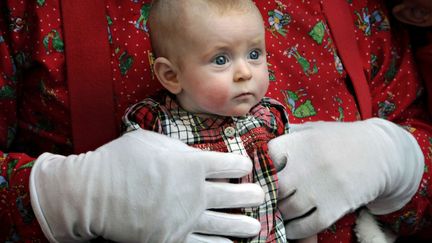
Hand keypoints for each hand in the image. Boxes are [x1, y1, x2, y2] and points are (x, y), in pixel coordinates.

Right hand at [30, 128, 263, 242]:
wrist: (92, 193)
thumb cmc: (119, 161)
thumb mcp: (151, 141)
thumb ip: (177, 147)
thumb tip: (192, 152)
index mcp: (191, 164)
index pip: (228, 164)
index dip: (240, 164)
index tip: (245, 165)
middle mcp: (194, 192)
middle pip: (231, 194)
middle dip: (249, 195)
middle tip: (260, 196)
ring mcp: (184, 218)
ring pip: (223, 223)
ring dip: (242, 224)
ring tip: (255, 227)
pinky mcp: (171, 239)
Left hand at [268, 118, 423, 237]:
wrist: (380, 152)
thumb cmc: (340, 139)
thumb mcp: (313, 129)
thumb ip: (288, 136)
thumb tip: (262, 146)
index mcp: (297, 143)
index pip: (264, 160)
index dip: (259, 169)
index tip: (259, 176)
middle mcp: (306, 165)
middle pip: (272, 188)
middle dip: (268, 195)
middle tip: (266, 198)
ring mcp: (319, 188)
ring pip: (286, 210)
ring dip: (280, 213)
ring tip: (278, 212)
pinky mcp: (333, 208)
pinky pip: (305, 226)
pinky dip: (294, 229)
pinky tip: (291, 227)